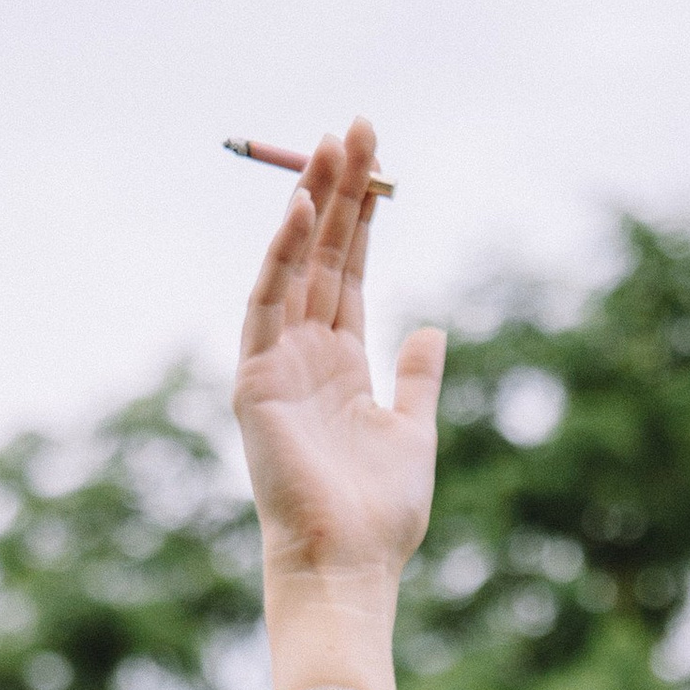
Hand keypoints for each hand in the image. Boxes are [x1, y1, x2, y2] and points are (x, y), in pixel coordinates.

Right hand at [235, 122, 443, 588]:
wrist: (348, 565)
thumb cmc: (380, 516)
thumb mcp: (413, 433)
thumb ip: (418, 379)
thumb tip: (432, 327)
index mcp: (341, 366)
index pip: (348, 272)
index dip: (361, 217)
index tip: (377, 161)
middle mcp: (305, 357)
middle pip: (322, 255)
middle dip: (339, 190)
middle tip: (358, 124)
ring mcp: (277, 366)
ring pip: (294, 266)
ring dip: (312, 203)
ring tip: (334, 144)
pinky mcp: (256, 383)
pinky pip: (267, 304)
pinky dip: (281, 256)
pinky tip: (302, 209)